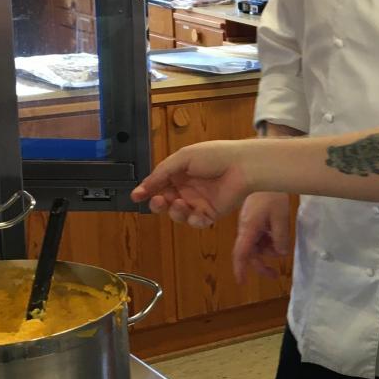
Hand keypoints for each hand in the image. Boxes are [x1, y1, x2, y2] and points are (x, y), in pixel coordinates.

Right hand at [131, 141, 254, 227]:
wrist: (242, 166)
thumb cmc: (215, 156)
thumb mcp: (183, 158)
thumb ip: (162, 172)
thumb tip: (143, 186)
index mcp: (180, 173)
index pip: (158, 184)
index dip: (147, 190)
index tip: (136, 196)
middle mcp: (188, 188)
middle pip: (165, 202)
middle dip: (158, 204)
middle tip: (157, 201)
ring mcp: (199, 202)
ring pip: (178, 214)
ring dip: (175, 212)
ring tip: (179, 204)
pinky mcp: (211, 213)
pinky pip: (197, 222)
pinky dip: (193, 221)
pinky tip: (194, 214)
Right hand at [233, 191, 291, 282]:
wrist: (265, 173)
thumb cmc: (272, 195)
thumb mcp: (281, 217)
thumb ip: (281, 237)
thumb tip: (281, 254)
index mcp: (248, 229)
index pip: (241, 254)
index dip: (240, 269)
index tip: (241, 283)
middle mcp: (246, 229)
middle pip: (250, 254)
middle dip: (262, 265)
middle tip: (276, 275)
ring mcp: (249, 225)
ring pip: (256, 246)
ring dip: (269, 250)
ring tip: (282, 243)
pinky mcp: (254, 220)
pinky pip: (259, 237)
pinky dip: (269, 240)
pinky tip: (278, 235)